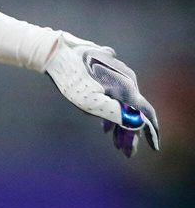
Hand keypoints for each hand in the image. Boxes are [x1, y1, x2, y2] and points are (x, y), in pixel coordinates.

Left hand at [43, 32, 159, 156]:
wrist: (54, 55)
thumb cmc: (70, 79)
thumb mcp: (89, 101)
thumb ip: (114, 113)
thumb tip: (135, 123)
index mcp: (126, 87)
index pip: (145, 113)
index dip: (150, 132)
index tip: (153, 148)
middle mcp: (126, 80)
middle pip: (133, 111)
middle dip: (129, 134)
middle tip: (126, 153)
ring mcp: (117, 75)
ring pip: (123, 104)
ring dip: (120, 126)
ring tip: (116, 145)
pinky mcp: (106, 73)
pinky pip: (115, 97)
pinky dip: (112, 113)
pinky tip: (105, 128)